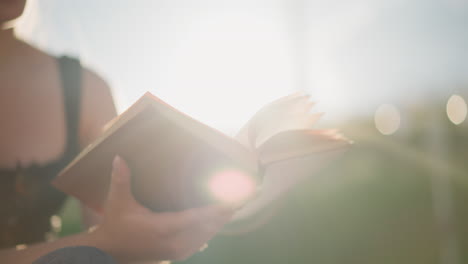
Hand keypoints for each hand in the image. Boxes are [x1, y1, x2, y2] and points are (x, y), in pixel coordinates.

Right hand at [89, 156, 232, 262]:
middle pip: (208, 226)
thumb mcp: (117, 202)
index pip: (196, 217)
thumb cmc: (116, 224)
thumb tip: (119, 157)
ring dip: (221, 221)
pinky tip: (219, 221)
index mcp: (163, 227)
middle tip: (243, 196)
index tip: (232, 199)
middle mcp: (174, 241)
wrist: (110, 251)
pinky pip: (201, 242)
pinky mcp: (177, 253)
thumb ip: (121, 179)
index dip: (216, 209)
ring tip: (236, 205)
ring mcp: (177, 250)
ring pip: (207, 235)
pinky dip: (212, 230)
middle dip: (225, 211)